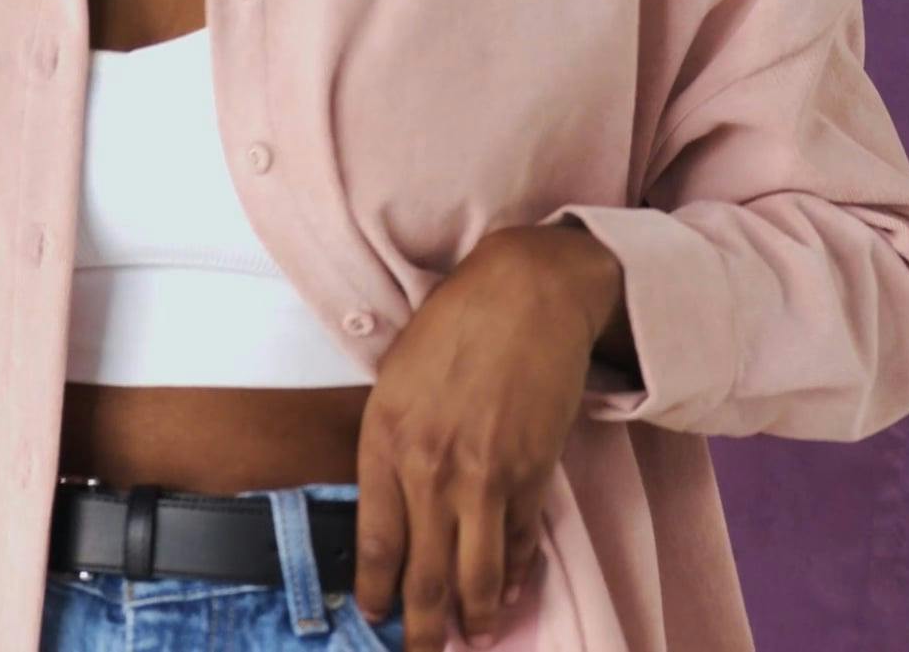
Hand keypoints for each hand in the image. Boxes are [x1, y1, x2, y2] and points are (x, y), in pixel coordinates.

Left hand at [353, 222, 625, 649]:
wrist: (528, 291)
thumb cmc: (457, 325)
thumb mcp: (395, 379)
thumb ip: (389, 445)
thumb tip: (393, 507)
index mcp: (385, 442)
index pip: (375, 547)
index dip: (377, 596)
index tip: (378, 619)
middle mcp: (432, 468)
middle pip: (424, 576)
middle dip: (424, 630)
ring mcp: (486, 476)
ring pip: (475, 574)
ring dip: (474, 618)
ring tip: (473, 638)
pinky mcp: (533, 473)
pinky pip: (521, 543)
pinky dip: (514, 575)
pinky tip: (507, 593)